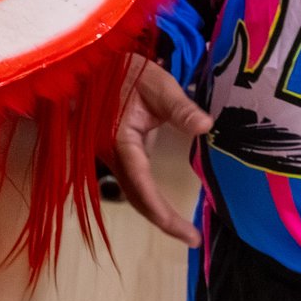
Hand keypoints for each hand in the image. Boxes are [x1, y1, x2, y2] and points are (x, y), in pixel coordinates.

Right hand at [110, 52, 210, 244]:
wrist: (94, 63)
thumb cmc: (127, 71)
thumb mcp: (158, 84)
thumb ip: (180, 108)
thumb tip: (206, 127)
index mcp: (119, 141)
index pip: (142, 187)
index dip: (164, 214)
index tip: (188, 234)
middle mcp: (109, 155)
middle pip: (136, 198)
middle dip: (163, 220)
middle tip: (192, 237)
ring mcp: (107, 155)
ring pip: (131, 191)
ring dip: (154, 210)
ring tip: (182, 227)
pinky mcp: (112, 152)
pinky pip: (129, 181)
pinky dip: (146, 197)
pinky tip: (164, 205)